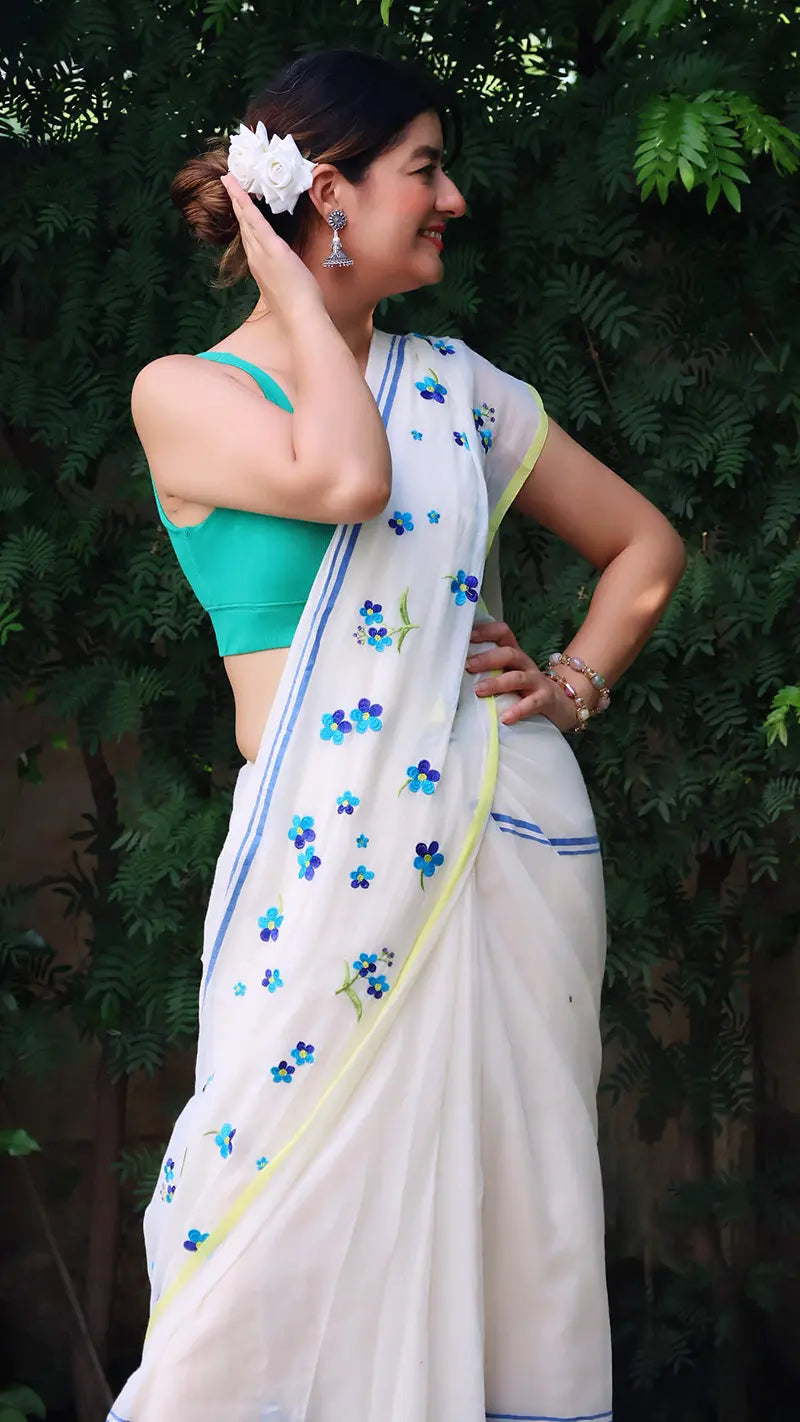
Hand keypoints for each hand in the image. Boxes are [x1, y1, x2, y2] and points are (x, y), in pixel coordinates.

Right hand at [220, 172, 325, 321]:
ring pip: (246, 220)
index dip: (243, 220)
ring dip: (237, 198)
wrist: (300, 318)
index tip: (238, 206)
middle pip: (244, 225)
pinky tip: (239, 189)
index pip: (249, 238)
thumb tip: (286, 271)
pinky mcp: (272, 249)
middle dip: (236, 204)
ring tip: (230, 180)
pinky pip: (256, 221)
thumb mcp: (287, 289)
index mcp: (260, 267)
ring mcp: (262, 253)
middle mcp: (256, 258)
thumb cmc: (298, 309)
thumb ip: (282, 276)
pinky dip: (246, 204)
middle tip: (228, 183)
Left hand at [465, 620, 577, 731]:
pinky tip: (505, 718)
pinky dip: (518, 710)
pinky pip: (532, 703)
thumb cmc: (525, 689)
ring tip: (479, 690)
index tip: (466, 636)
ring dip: (497, 683)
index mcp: (515, 655)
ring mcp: (536, 681)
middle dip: (487, 659)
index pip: (503, 633)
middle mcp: (525, 664)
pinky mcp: (546, 699)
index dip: (486, 631)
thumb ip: (489, 670)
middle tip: (467, 666)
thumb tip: (454, 671)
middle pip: (509, 654)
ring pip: (517, 678)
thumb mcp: (508, 674)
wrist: (561, 704)